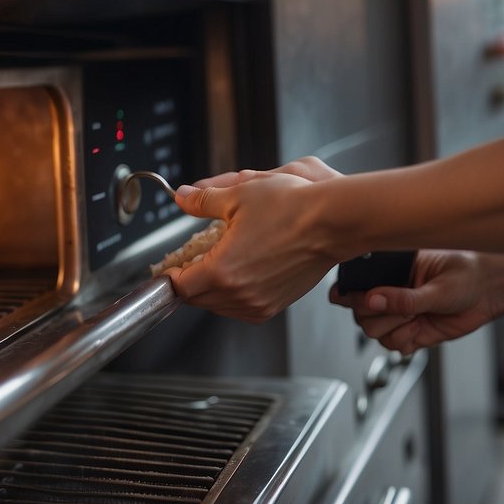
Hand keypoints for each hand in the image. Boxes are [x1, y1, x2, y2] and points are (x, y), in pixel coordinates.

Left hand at [165, 157, 341, 322]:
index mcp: (222, 272)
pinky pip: (243, 307)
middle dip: (189, 281)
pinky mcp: (276, 305)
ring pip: (220, 305)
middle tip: (190, 261)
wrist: (333, 222)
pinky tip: (240, 271)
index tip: (170, 265)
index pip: (180, 286)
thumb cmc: (292, 208)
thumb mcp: (237, 196)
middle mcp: (240, 295)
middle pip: (197, 299)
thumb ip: (202, 200)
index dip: (171, 274)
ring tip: (216, 263)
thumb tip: (182, 197)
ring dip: (212, 289)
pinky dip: (235, 294)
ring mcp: (259, 304)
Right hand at [329, 250, 496, 352]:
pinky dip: (406, 341)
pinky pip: (392, 345)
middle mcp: (389, 292)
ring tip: (417, 318)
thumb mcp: (437, 287)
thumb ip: (405, 297)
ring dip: (395, 329)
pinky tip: (421, 328)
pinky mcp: (408, 332)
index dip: (351, 296)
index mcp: (389, 270)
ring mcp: (397, 313)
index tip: (367, 301)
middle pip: (360, 314)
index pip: (354, 284)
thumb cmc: (466, 276)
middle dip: (381, 316)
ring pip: (373, 332)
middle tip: (406, 310)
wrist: (488, 293)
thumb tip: (374, 299)